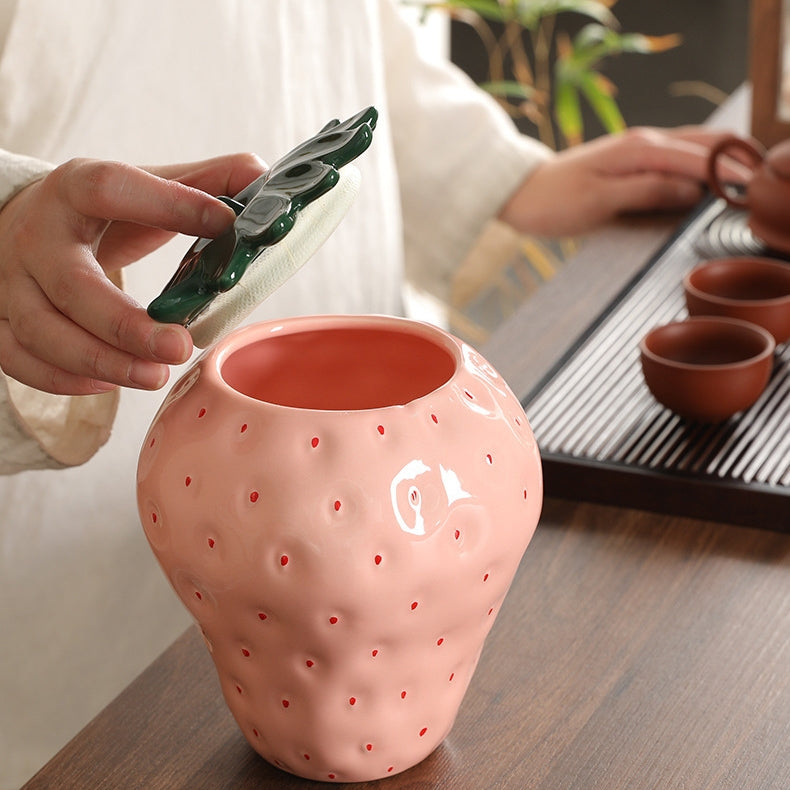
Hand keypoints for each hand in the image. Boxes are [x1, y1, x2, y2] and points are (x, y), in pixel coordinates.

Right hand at [0, 153, 265, 394]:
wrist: (19, 227)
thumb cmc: (96, 213)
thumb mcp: (143, 186)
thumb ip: (203, 182)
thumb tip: (260, 178)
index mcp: (73, 191)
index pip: (110, 188)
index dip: (169, 204)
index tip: (226, 223)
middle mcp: (35, 238)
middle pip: (69, 287)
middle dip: (126, 325)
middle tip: (180, 347)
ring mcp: (12, 285)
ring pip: (42, 333)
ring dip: (102, 362)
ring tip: (155, 376)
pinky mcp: (0, 323)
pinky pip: (22, 362)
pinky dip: (65, 380)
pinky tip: (111, 383)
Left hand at [499, 126, 754, 237]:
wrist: (518, 194)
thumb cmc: (553, 202)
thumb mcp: (600, 202)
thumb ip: (647, 192)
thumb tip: (691, 190)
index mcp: (639, 150)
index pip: (698, 158)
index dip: (727, 175)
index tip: (746, 193)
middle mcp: (643, 143)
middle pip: (704, 143)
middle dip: (731, 162)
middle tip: (750, 190)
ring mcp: (637, 151)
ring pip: (691, 149)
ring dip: (717, 164)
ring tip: (736, 189)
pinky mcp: (630, 163)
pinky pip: (674, 161)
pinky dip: (696, 170)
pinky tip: (705, 187)